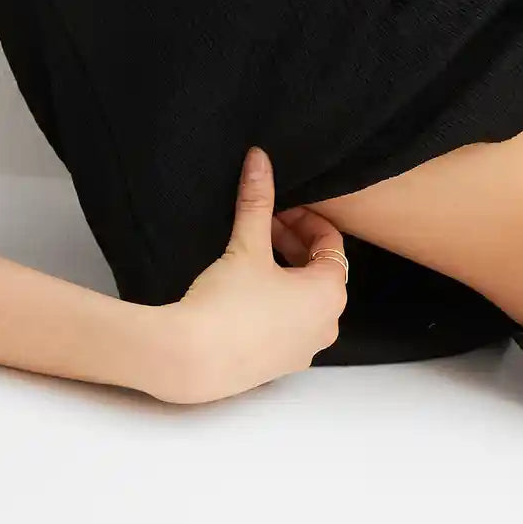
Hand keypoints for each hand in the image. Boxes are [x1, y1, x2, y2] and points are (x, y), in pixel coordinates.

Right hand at [151, 147, 346, 403]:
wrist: (192, 360)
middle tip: (262, 228)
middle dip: (292, 244)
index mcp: (330, 293)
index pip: (331, 244)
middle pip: (320, 271)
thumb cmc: (226, 305)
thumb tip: (260, 159)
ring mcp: (307, 348)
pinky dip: (278, 303)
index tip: (277, 210)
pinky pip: (291, 324)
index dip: (304, 220)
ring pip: (305, 299)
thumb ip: (257, 201)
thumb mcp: (246, 246)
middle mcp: (328, 324)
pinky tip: (246, 295)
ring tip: (252, 259)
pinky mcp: (283, 364)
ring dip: (285, 274)